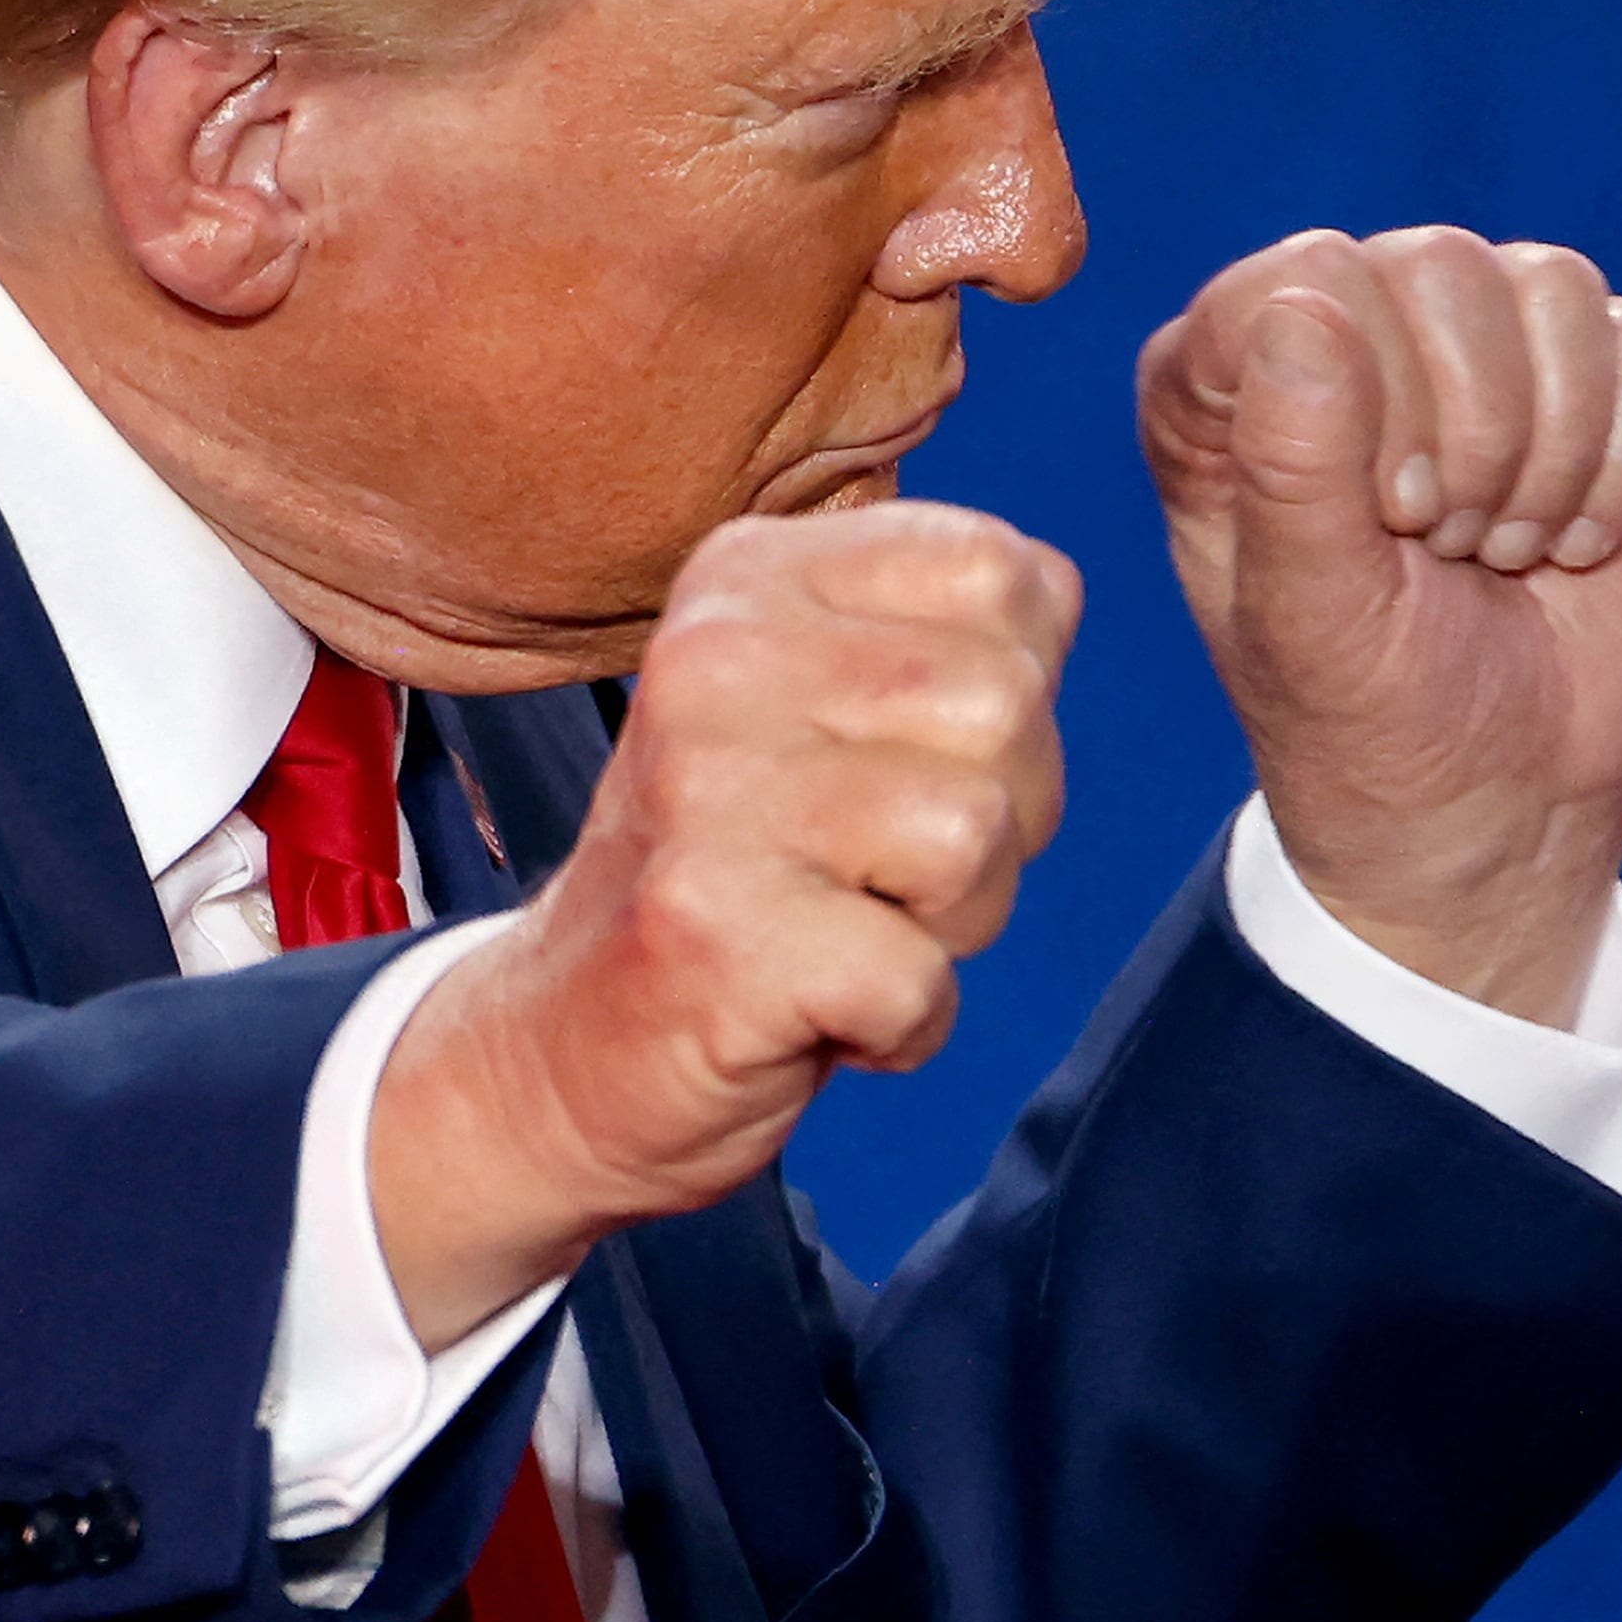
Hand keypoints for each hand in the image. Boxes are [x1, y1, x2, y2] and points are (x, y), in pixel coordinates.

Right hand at [368, 502, 1077, 1343]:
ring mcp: (703, 792)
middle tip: (877, 871)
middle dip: (997, 819)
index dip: (1014, 694)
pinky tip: (821, 1007)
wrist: (569, 1049)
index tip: (904, 762)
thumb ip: (941, 632)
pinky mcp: (711, 931)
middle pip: (1008, 701)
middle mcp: (712, 658)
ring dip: (951, 924)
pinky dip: (903, 1026)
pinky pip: (923, 979)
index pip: (1002, 572)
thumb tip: (1053, 599)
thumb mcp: (823, 704)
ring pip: (977, 833)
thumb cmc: (745, 875)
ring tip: (848, 929)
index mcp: (749, 579)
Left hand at [1136, 227, 1621, 1025]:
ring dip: (1551, 448)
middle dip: (1474, 430)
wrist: (1498, 800)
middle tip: (1446, 545)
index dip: (1370, 393)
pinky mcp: (1581, 384)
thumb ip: (1291, 465)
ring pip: (1547, 287)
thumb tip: (1307, 304)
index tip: (1386, 517)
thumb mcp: (1310, 618)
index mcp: (1220, 382)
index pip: (1303, 279)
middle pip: (1438, 266)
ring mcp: (1462, 348)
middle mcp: (1335, 335)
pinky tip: (1576, 541)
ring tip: (1502, 548)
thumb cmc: (1366, 719)